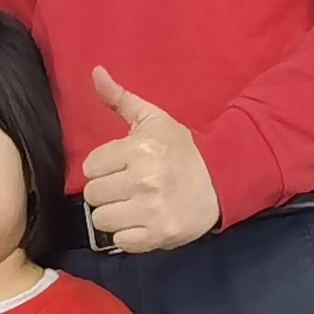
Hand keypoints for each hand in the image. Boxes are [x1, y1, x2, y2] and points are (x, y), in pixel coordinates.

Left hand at [82, 67, 220, 254]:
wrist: (222, 180)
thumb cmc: (182, 150)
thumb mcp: (154, 119)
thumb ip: (120, 99)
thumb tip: (95, 71)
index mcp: (138, 150)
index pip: (91, 166)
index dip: (104, 167)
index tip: (122, 167)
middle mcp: (143, 180)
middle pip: (93, 194)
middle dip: (107, 190)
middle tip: (127, 187)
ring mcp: (150, 210)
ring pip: (102, 219)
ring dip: (114, 214)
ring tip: (132, 205)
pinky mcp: (158, 235)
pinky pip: (120, 241)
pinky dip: (127, 235)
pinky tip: (141, 222)